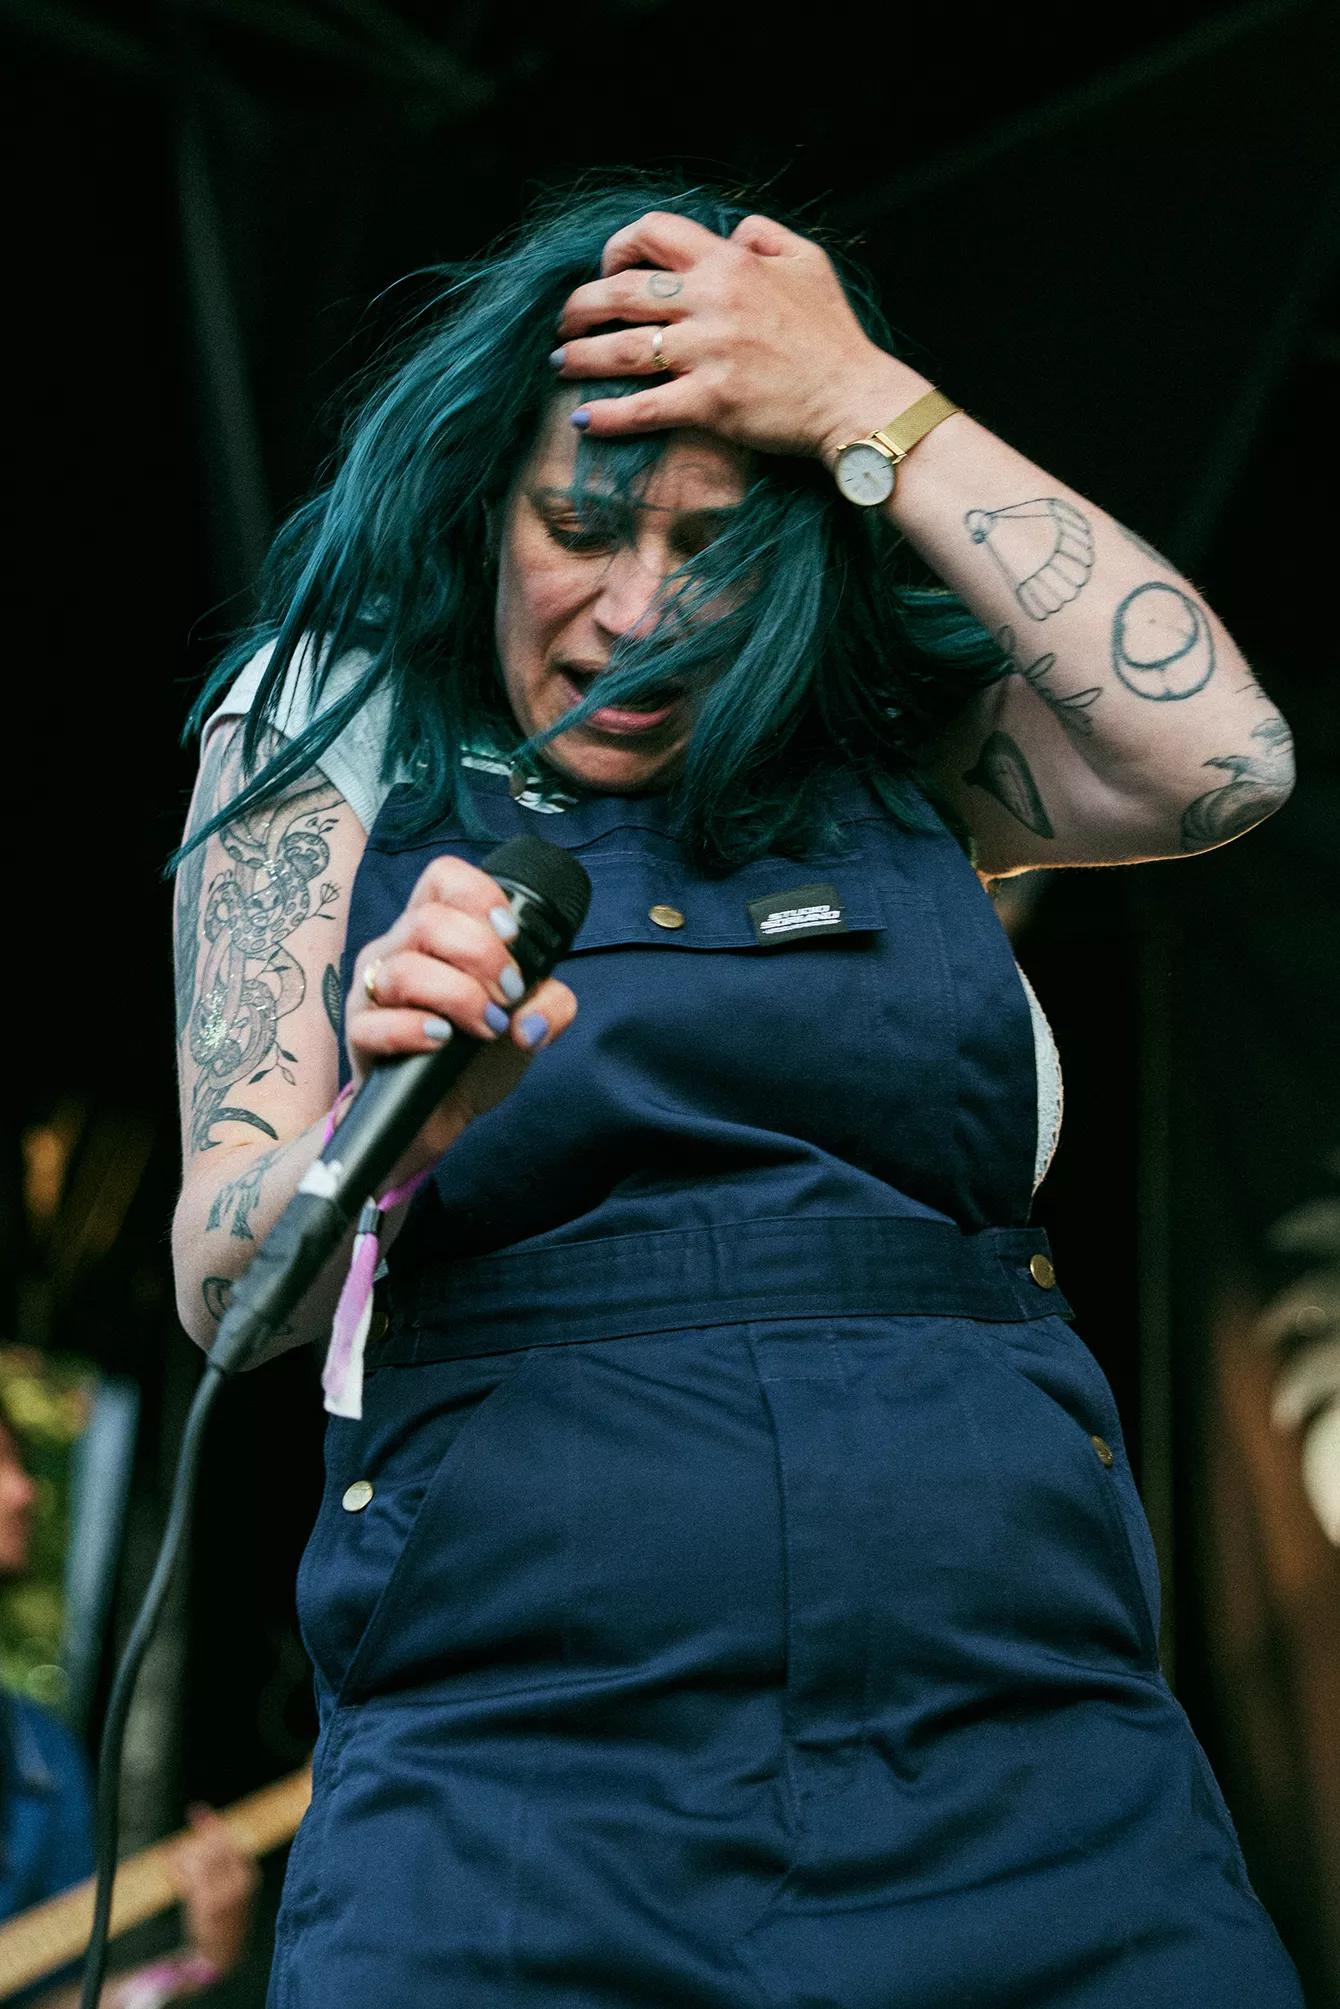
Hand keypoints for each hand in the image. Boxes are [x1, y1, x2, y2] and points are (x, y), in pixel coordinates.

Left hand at [170, 1805, 259, 1975]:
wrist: (221, 1955)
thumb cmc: (224, 1918)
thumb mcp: (232, 1887)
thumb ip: (222, 1860)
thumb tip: (206, 1823)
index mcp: (249, 1875)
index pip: (228, 1840)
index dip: (210, 1823)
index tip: (195, 1809)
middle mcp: (241, 1882)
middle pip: (213, 1847)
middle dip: (194, 1845)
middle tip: (178, 1855)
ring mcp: (225, 1894)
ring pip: (200, 1859)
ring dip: (184, 1858)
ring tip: (175, 1864)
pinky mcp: (208, 1906)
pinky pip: (191, 1876)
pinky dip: (179, 1869)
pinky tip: (173, 1869)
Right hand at [346, 855, 577, 1169]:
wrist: (442, 1114)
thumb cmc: (477, 1054)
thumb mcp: (527, 1022)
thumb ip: (549, 1005)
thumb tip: (532, 1017)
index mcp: (435, 932)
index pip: (443, 879)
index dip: (480, 896)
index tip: (513, 936)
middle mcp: (398, 950)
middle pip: (428, 921)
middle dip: (483, 956)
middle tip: (509, 996)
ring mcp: (372, 991)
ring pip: (404, 969)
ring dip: (459, 996)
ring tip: (488, 1027)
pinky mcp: (360, 1036)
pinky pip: (375, 1022)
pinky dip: (415, 1030)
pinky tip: (442, 1041)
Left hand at [553, 210, 927, 465]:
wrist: (856, 398)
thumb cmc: (834, 336)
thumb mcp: (808, 263)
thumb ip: (765, 236)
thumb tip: (732, 230)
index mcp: (730, 262)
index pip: (653, 232)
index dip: (617, 247)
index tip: (606, 272)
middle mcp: (712, 301)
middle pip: (621, 292)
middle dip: (579, 307)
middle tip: (564, 324)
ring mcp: (709, 353)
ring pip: (622, 349)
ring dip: (580, 357)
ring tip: (560, 365)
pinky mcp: (711, 402)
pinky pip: (644, 408)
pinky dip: (606, 416)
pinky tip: (581, 421)